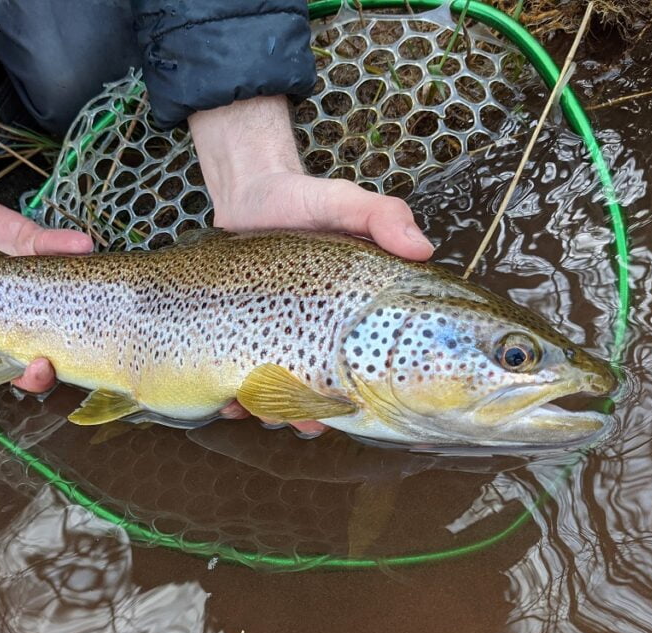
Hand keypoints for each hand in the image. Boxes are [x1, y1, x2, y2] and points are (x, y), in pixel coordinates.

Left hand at [189, 96, 434, 435]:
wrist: (247, 195)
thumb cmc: (303, 201)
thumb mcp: (344, 202)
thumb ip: (382, 218)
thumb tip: (422, 248)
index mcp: (353, 314)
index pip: (368, 364)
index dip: (361, 393)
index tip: (347, 409)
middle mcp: (321, 332)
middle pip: (323, 389)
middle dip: (311, 411)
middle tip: (301, 418)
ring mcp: (282, 337)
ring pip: (282, 392)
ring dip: (272, 410)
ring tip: (258, 409)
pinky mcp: (246, 337)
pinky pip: (243, 378)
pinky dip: (235, 397)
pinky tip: (229, 400)